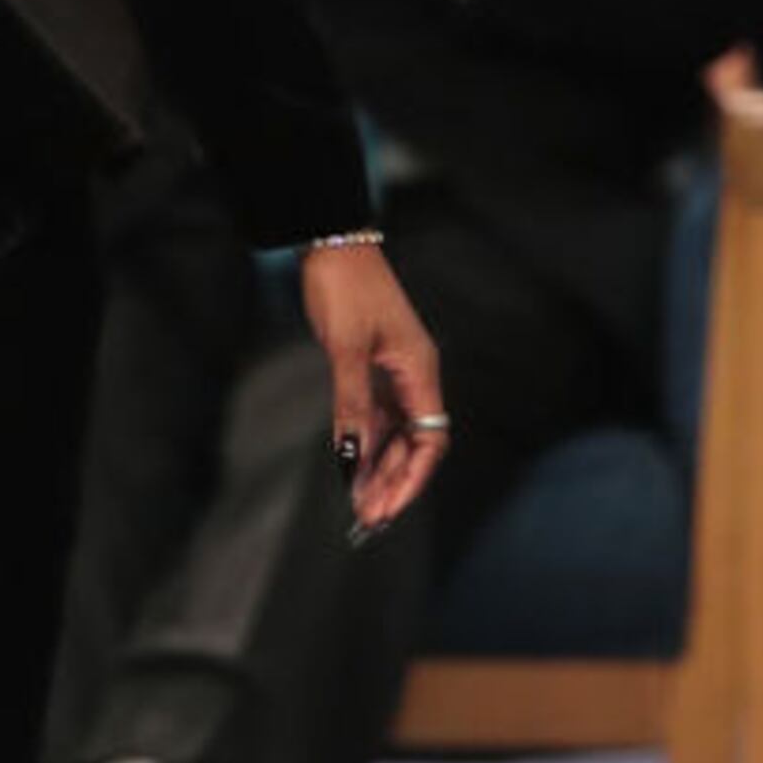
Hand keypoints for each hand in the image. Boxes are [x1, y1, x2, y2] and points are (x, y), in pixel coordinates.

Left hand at [301, 238, 446, 537]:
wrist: (332, 245)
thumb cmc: (345, 288)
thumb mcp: (346, 348)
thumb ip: (351, 403)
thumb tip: (352, 454)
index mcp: (421, 372)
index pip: (431, 441)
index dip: (414, 478)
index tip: (389, 506)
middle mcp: (414, 377)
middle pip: (414, 444)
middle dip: (394, 482)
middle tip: (369, 517)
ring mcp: (393, 374)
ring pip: (394, 434)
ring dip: (379, 468)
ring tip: (360, 503)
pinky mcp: (372, 368)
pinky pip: (375, 416)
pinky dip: (365, 443)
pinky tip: (352, 466)